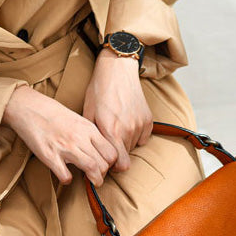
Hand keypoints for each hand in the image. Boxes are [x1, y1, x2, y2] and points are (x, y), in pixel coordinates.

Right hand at [1, 84, 117, 186]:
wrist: (28, 107)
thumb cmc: (55, 115)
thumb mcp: (80, 121)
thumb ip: (92, 136)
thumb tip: (103, 153)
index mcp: (89, 130)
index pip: (112, 152)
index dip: (111, 163)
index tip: (106, 166)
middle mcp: (80, 138)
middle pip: (104, 163)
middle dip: (103, 173)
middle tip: (97, 175)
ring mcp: (65, 147)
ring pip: (92, 169)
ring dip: (94, 180)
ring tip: (91, 181)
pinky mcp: (50, 156)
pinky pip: (65, 175)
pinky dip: (68, 179)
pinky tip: (66, 176)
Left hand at [82, 47, 152, 173]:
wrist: (117, 69)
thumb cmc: (99, 90)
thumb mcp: (88, 113)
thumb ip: (92, 136)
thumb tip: (90, 154)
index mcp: (112, 132)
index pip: (121, 165)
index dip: (114, 166)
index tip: (108, 161)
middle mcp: (128, 131)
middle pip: (126, 156)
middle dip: (118, 153)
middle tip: (109, 140)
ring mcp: (140, 125)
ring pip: (133, 146)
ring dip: (126, 142)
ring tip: (117, 126)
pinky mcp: (148, 120)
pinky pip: (143, 137)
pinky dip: (136, 134)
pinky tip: (127, 121)